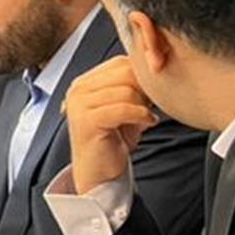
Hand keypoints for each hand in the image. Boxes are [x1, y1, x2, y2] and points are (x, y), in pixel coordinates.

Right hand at [62, 55, 157, 194]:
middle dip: (145, 89)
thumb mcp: (124, 106)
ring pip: (126, 91)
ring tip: (145, 118)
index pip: (121, 62)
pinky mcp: (86, 121)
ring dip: (143, 105)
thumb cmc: (113, 140)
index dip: (144, 73)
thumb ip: (132, 85)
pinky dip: (141, 115)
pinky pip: (123, 108)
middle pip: (125, 72)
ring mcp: (79, 104)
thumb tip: (156, 68)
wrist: (99, 173)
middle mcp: (78, 89)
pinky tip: (147, 123)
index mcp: (85, 82)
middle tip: (151, 105)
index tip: (154, 91)